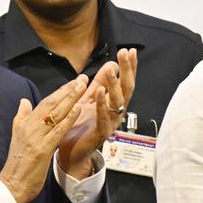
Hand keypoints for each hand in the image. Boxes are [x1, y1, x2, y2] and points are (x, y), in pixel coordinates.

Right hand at [0, 75, 88, 202]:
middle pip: (51, 104)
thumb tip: (24, 101)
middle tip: (82, 78)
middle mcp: (29, 127)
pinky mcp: (42, 149)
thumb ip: (21, 117)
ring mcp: (35, 138)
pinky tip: (79, 108)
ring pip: (55, 113)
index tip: (73, 81)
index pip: (45, 102)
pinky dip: (69, 118)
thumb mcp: (17, 136)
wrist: (12, 186)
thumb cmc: (18, 164)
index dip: (60, 91)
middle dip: (68, 90)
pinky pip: (58, 130)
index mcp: (24, 123)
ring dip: (71, 99)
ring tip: (83, 87)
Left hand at [57, 53, 136, 177]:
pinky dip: (102, 104)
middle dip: (127, 70)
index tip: (129, 51)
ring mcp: (111, 123)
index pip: (125, 81)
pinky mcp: (101, 133)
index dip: (129, 67)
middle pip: (126, 89)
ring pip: (117, 102)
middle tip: (125, 53)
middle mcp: (117, 111)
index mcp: (115, 102)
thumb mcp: (90, 98)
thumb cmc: (82, 125)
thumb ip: (100, 83)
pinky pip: (104, 117)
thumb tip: (111, 64)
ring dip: (114, 84)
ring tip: (111, 69)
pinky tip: (100, 91)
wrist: (73, 151)